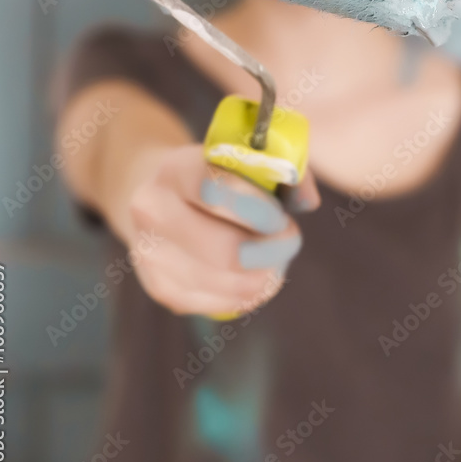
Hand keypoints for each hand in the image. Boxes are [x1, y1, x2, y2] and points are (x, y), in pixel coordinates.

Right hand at [125, 143, 319, 316]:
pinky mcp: (162, 289)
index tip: (281, 216)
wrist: (162, 196)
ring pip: (229, 283)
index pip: (216, 191)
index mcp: (174, 170)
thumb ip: (282, 168)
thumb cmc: (216, 174)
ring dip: (266, 274)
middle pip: (226, 251)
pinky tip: (255, 273)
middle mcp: (153, 212)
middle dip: (272, 250)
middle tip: (289, 240)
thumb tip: (308, 200)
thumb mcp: (244, 157)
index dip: (259, 209)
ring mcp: (152, 255)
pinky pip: (221, 304)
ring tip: (275, 257)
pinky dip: (250, 293)